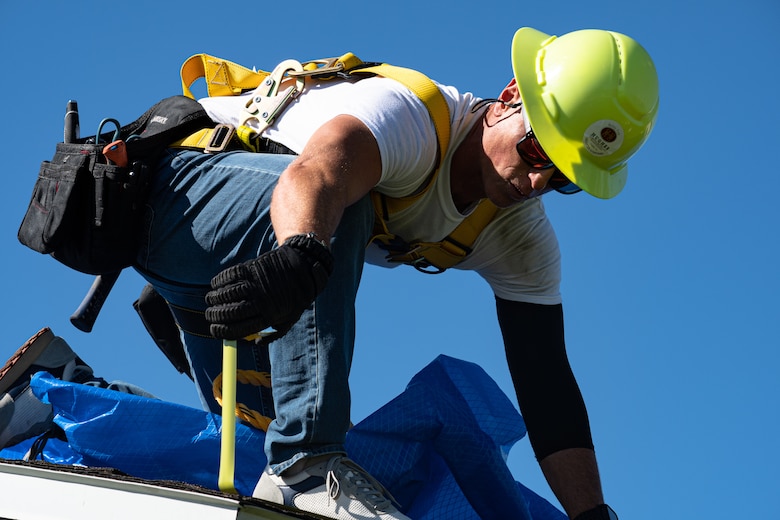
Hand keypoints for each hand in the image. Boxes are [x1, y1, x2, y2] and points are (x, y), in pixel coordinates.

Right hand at [205, 233, 333, 339]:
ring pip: (226, 294)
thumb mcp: (289, 319)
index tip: (214, 330)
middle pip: (229, 313)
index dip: (222, 332)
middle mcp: (261, 301)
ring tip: (211, 299)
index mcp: (269, 317)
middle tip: (209, 314)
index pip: (239, 329)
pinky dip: (218, 281)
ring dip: (214, 298)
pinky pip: (229, 276)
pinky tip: (216, 284)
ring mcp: (256, 283)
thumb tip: (253, 343)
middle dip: (214, 316)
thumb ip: (272, 334)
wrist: (303, 267)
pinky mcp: (252, 267)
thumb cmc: (295, 296)